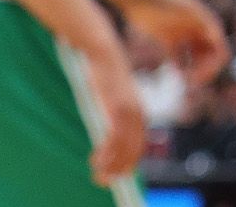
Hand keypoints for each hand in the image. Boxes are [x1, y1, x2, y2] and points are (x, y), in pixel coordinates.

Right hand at [82, 39, 146, 184]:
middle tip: (104, 180)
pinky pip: (114, 138)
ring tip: (98, 175)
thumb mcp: (113, 98)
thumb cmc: (105, 75)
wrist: (104, 53)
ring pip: (124, 147)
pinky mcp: (117, 107)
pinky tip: (95, 159)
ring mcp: (129, 111)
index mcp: (140, 112)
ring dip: (111, 165)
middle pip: (134, 150)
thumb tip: (107, 133)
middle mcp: (138, 113)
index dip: (129, 161)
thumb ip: (114, 115)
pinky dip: (106, 153)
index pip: (139, 144)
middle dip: (121, 169)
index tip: (118, 173)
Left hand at [122, 0, 228, 86]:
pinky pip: (179, 58)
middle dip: (206, 69)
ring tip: (187, 81)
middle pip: (210, 54)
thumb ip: (201, 20)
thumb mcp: (184, 9)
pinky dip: (180, 68)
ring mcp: (183, 32)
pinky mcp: (168, 38)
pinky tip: (177, 76)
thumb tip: (218, 33)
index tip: (204, 76)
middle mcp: (197, 27)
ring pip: (196, 57)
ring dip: (195, 70)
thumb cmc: (161, 1)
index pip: (220, 46)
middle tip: (194, 82)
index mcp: (205, 20)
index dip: (216, 63)